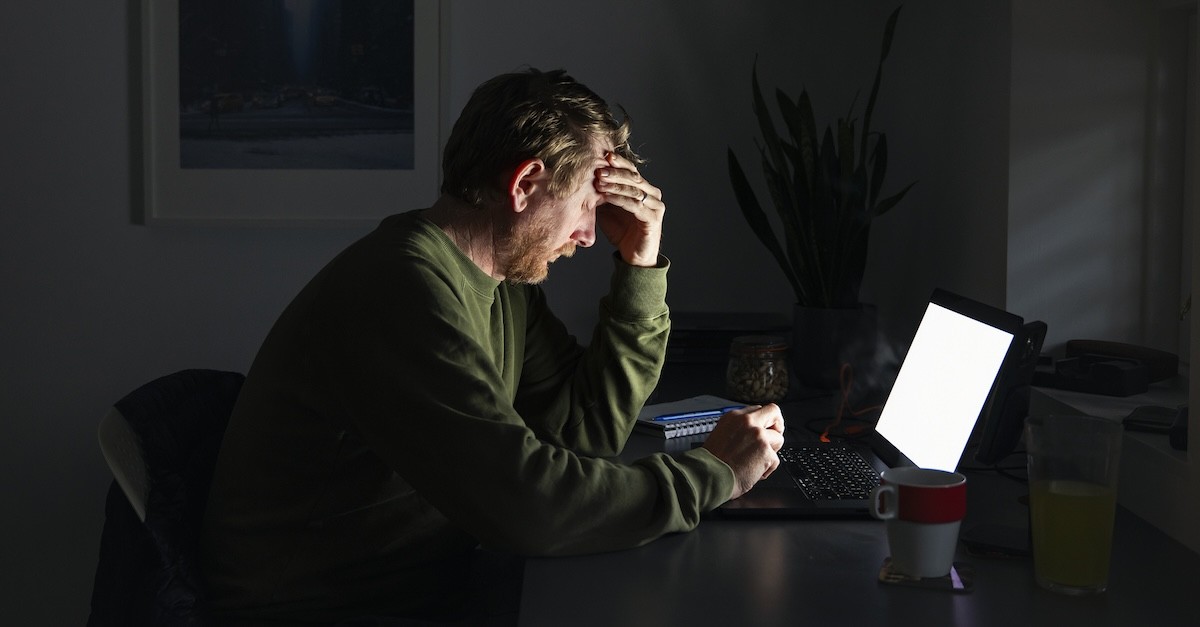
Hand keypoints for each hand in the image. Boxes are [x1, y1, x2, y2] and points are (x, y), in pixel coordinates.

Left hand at [594, 152, 663, 266]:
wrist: (633, 256)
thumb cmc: (621, 231)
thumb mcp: (608, 209)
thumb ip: (603, 194)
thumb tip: (587, 178)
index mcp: (643, 189)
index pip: (632, 170)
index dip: (619, 163)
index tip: (604, 156)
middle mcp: (652, 194)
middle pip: (634, 177)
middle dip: (615, 172)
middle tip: (599, 170)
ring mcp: (655, 206)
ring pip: (635, 190)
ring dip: (616, 185)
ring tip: (600, 182)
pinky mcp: (653, 218)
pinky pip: (636, 205)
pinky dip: (620, 199)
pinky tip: (607, 196)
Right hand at [702, 404, 784, 500]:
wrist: (708, 477)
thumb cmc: (711, 463)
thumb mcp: (721, 435)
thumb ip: (738, 430)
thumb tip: (752, 434)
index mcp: (733, 417)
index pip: (757, 410)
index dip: (763, 423)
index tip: (763, 430)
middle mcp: (746, 422)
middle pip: (774, 412)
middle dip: (777, 426)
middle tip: (772, 439)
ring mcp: (757, 435)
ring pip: (779, 439)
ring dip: (771, 452)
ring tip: (757, 462)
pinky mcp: (765, 450)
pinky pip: (776, 460)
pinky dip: (767, 469)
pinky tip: (754, 473)